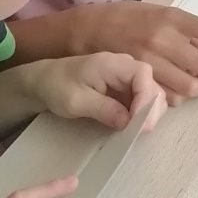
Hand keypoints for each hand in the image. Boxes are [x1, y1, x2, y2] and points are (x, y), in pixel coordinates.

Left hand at [28, 52, 166, 130]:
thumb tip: (127, 121)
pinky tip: (132, 127)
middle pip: (152, 84)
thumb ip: (103, 109)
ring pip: (150, 94)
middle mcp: (124, 66)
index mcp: (112, 63)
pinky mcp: (124, 87)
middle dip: (151, 110)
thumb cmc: (57, 87)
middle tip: (139, 133)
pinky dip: (141, 114)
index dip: (146, 99)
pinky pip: (141, 99)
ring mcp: (126, 77)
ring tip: (136, 132)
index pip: (142, 75)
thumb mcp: (76, 101)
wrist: (45, 81)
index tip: (138, 124)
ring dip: (148, 113)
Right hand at [70, 2, 197, 104]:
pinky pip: (166, 97)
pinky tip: (182, 92)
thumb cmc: (126, 18)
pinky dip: (180, 98)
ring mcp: (148, 61)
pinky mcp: (136, 80)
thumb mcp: (159, 13)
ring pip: (188, 86)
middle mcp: (161, 38)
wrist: (86, 29)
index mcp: (171, 17)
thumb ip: (186, 30)